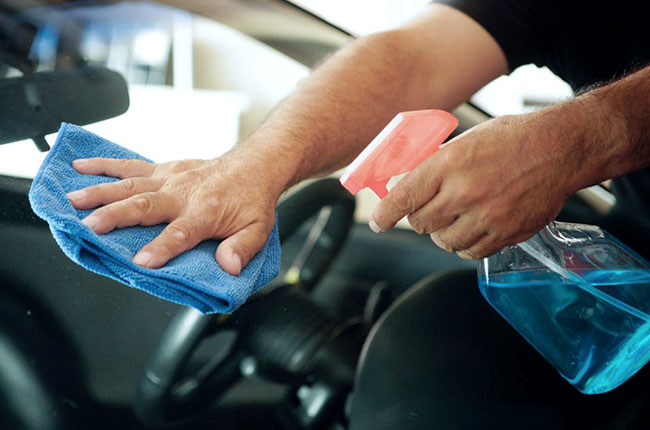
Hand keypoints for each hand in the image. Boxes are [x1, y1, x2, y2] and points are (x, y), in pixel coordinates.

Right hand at [66, 149, 283, 274]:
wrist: (253, 166)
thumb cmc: (251, 201)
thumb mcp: (259, 230)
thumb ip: (243, 248)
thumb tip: (230, 265)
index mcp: (205, 212)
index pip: (181, 233)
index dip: (161, 248)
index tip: (141, 262)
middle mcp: (184, 193)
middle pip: (146, 206)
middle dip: (115, 216)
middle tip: (89, 228)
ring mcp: (170, 179)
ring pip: (131, 184)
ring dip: (100, 192)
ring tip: (73, 200)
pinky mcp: (163, 169)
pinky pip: (131, 165)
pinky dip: (105, 165)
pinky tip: (80, 166)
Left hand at [369, 110, 584, 258]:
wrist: (560, 148)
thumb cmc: (513, 139)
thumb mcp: (465, 141)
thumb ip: (436, 166)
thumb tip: (409, 184)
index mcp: (449, 164)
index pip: (404, 197)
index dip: (385, 214)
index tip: (378, 223)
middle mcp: (464, 192)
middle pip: (420, 223)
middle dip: (419, 218)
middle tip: (429, 209)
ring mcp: (486, 217)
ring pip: (444, 241)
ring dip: (443, 233)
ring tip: (455, 217)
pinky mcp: (505, 234)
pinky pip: (471, 252)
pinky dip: (465, 245)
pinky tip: (472, 229)